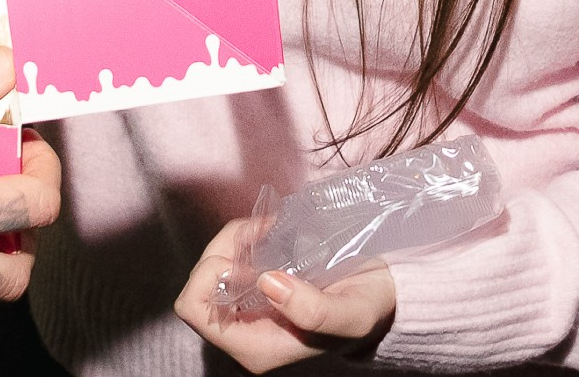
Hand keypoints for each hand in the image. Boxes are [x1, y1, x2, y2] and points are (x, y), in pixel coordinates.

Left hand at [173, 216, 394, 369]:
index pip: (195, 310)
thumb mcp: (350, 316)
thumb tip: (266, 282)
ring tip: (270, 229)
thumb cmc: (366, 311)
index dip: (209, 278)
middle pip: (199, 283)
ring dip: (235, 239)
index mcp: (255, 347)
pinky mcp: (255, 286)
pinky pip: (229, 253)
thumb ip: (312, 311)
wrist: (383, 299)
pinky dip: (244, 235)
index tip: (246, 260)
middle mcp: (244, 330)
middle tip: (261, 235)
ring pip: (212, 263)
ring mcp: (247, 307)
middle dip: (223, 250)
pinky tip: (270, 230)